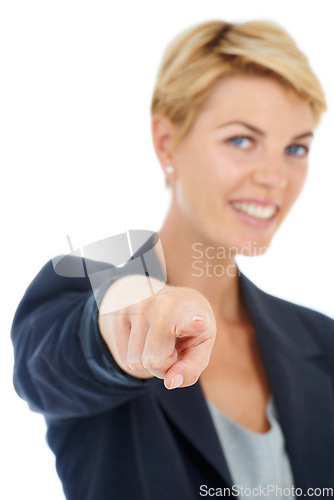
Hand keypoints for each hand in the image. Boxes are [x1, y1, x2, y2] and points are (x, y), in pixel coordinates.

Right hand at [98, 275, 215, 389]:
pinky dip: (135, 356)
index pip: (191, 318)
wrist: (173, 299)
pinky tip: (146, 338)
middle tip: (172, 348)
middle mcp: (164, 304)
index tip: (200, 322)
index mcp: (191, 312)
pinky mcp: (120, 311)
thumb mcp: (199, 348)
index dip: (195, 322)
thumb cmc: (189, 329)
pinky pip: (123, 358)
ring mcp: (138, 304)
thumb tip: (170, 382)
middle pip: (154, 360)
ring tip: (160, 340)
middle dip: (163, 365)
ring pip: (135, 361)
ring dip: (147, 360)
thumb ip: (190, 369)